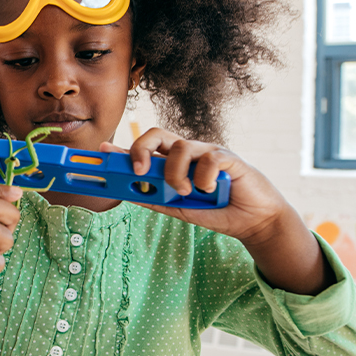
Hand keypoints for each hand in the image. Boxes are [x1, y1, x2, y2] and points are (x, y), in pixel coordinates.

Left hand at [100, 128, 291, 245]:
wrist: (252, 221)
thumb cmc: (215, 210)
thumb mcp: (178, 207)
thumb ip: (155, 198)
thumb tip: (126, 192)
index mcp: (173, 163)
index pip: (145, 148)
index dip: (123, 147)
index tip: (102, 150)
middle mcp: (188, 153)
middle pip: (156, 133)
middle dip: (141, 149)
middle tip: (139, 171)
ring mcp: (207, 152)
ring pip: (181, 147)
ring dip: (177, 174)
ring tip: (186, 192)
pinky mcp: (228, 157)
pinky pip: (209, 159)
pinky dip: (204, 178)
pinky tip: (211, 190)